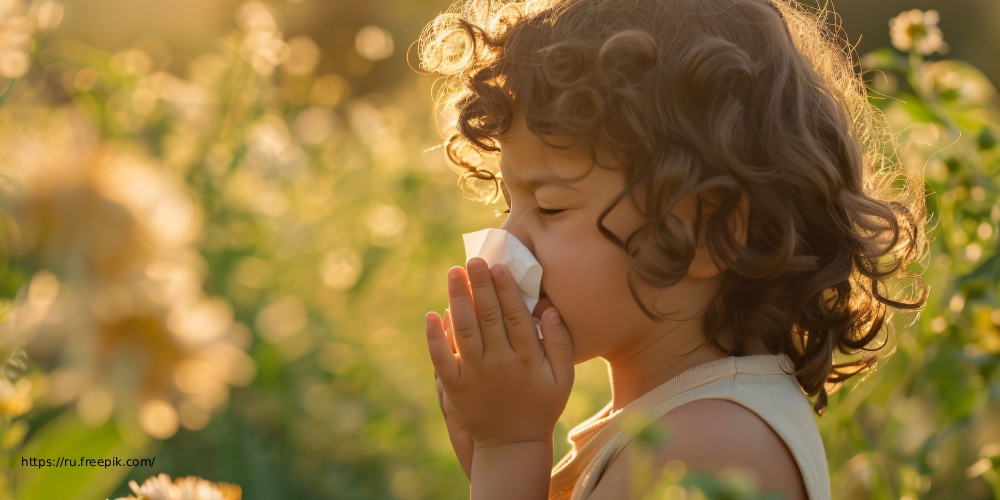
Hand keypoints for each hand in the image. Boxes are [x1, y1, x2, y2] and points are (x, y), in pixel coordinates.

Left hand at [424, 257, 574, 449]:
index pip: (514, 314)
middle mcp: (499, 363)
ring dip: (457, 299)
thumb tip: (550, 309)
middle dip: (479, 284)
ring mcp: (474, 375)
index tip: (498, 266)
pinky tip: (431, 314)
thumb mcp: (563, 378)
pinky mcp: (454, 388)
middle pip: (487, 315)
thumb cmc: (541, 407)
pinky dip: (434, 336)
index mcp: (526, 357)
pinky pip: (441, 358)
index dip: (505, 288)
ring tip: (454, 273)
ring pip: (463, 329)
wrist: (512, 446)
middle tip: (473, 260)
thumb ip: (560, 343)